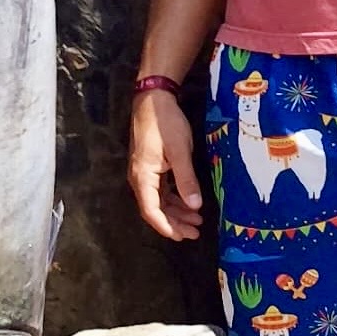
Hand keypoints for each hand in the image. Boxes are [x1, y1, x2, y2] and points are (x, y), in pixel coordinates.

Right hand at [129, 88, 204, 240]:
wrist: (154, 98)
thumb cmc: (165, 124)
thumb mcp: (179, 152)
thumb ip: (186, 180)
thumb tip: (194, 207)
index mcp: (142, 176)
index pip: (150, 210)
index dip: (166, 226)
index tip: (182, 236)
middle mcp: (139, 177)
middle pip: (154, 208)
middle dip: (174, 223)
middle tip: (195, 233)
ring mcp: (144, 172)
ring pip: (158, 200)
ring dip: (176, 211)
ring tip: (197, 220)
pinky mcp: (150, 166)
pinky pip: (160, 189)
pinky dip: (174, 198)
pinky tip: (188, 202)